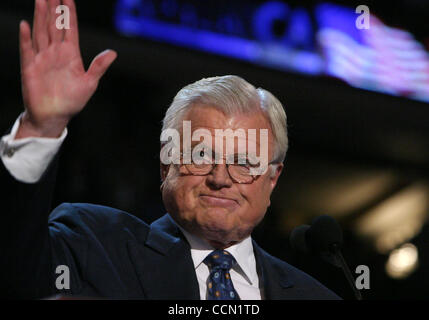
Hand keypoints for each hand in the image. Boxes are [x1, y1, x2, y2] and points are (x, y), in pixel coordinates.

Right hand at [16, 0, 116, 138]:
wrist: (54, 116)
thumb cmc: (72, 101)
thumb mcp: (89, 83)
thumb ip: (98, 67)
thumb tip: (113, 53)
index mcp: (71, 55)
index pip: (70, 29)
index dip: (69, 14)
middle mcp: (55, 53)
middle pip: (54, 26)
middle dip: (53, 9)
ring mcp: (42, 58)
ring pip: (41, 33)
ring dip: (41, 17)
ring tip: (41, 0)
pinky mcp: (30, 67)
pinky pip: (27, 50)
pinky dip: (26, 38)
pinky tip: (25, 25)